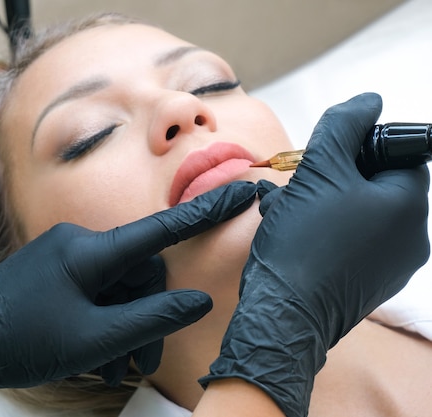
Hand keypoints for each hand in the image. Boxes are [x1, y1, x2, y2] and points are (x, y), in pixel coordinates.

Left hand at [0, 180, 257, 412]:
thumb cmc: (21, 341)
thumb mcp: (93, 339)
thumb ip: (149, 319)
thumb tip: (197, 301)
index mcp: (90, 250)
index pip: (161, 230)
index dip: (206, 213)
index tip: (242, 193)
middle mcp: (80, 243)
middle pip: (140, 274)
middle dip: (147, 317)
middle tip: (141, 361)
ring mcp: (67, 256)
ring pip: (119, 288)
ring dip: (126, 327)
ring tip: (118, 368)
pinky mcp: (57, 271)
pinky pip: (97, 291)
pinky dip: (105, 321)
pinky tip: (102, 357)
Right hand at [199, 93, 429, 416]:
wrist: (285, 315)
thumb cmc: (302, 242)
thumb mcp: (318, 170)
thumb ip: (344, 126)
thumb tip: (369, 101)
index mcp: (408, 205)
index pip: (400, 154)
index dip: (359, 147)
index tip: (324, 157)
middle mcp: (412, 238)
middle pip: (376, 185)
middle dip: (334, 176)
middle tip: (300, 184)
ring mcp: (392, 266)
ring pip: (360, 214)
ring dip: (324, 202)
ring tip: (286, 208)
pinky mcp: (370, 284)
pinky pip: (353, 243)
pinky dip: (327, 231)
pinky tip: (293, 233)